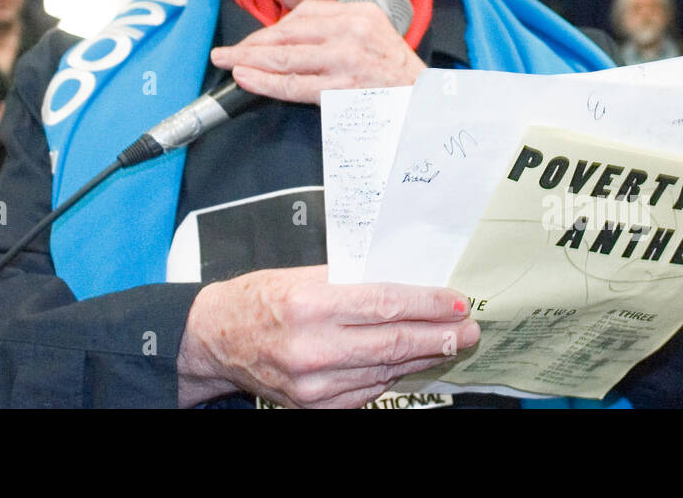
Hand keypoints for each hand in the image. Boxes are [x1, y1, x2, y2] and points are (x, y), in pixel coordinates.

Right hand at [176, 265, 478, 408]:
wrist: (214, 339)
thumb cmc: (257, 300)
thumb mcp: (300, 275)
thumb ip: (350, 279)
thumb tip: (403, 282)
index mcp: (308, 304)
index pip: (384, 304)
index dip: (427, 305)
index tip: (456, 303)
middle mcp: (311, 348)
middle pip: (393, 343)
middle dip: (439, 337)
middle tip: (468, 330)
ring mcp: (312, 385)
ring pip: (385, 371)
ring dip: (421, 358)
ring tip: (446, 345)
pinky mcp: (312, 407)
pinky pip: (366, 392)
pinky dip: (391, 376)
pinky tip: (408, 363)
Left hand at [210, 1, 425, 104]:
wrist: (425, 103)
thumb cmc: (397, 75)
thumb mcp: (375, 35)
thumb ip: (339, 30)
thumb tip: (291, 37)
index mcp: (359, 14)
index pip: (303, 15)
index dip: (270, 28)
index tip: (251, 40)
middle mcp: (351, 31)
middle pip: (288, 33)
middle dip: (251, 43)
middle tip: (225, 51)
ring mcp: (345, 60)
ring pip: (285, 57)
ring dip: (249, 60)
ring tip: (227, 61)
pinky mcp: (340, 89)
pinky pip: (293, 85)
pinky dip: (264, 81)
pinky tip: (246, 77)